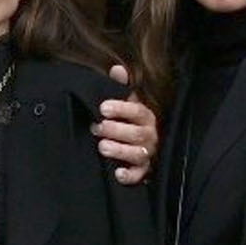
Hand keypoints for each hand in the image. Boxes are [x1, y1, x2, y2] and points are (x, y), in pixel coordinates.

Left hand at [96, 67, 158, 184]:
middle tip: (96, 128)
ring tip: (102, 147)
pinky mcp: (143, 170)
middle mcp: (149, 135)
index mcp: (145, 117)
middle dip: (115, 130)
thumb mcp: (127, 102)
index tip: (102, 107)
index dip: (121, 108)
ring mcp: (147, 153)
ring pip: (137, 153)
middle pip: (135, 133)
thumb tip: (117, 69)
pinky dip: (130, 175)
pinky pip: (139, 175)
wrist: (142, 146)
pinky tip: (118, 173)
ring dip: (120, 150)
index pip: (137, 111)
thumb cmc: (129, 121)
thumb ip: (121, 86)